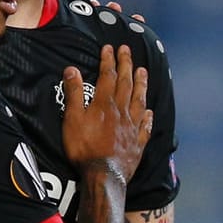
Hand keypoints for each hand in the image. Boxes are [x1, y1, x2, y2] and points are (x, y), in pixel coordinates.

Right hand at [60, 45, 151, 180]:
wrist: (103, 175)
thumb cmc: (84, 148)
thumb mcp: (72, 119)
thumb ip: (74, 94)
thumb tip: (72, 70)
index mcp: (105, 104)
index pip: (108, 76)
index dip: (109, 60)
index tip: (110, 48)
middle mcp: (122, 112)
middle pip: (126, 83)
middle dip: (126, 65)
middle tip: (128, 50)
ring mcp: (132, 127)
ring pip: (139, 100)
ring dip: (141, 84)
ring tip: (144, 71)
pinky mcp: (138, 143)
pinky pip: (146, 126)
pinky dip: (148, 116)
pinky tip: (150, 111)